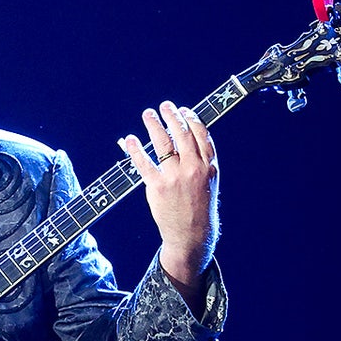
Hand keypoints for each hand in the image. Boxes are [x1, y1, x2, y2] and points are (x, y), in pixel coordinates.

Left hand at [122, 101, 219, 295]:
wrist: (192, 234)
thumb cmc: (200, 207)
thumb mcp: (210, 182)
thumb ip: (202, 161)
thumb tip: (190, 139)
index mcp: (209, 166)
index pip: (201, 135)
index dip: (192, 119)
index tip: (184, 110)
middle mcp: (193, 168)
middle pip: (182, 135)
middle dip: (172, 116)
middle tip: (164, 105)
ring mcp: (175, 177)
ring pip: (163, 144)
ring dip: (154, 125)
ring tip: (148, 114)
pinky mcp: (158, 187)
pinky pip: (144, 163)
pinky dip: (136, 149)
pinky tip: (130, 139)